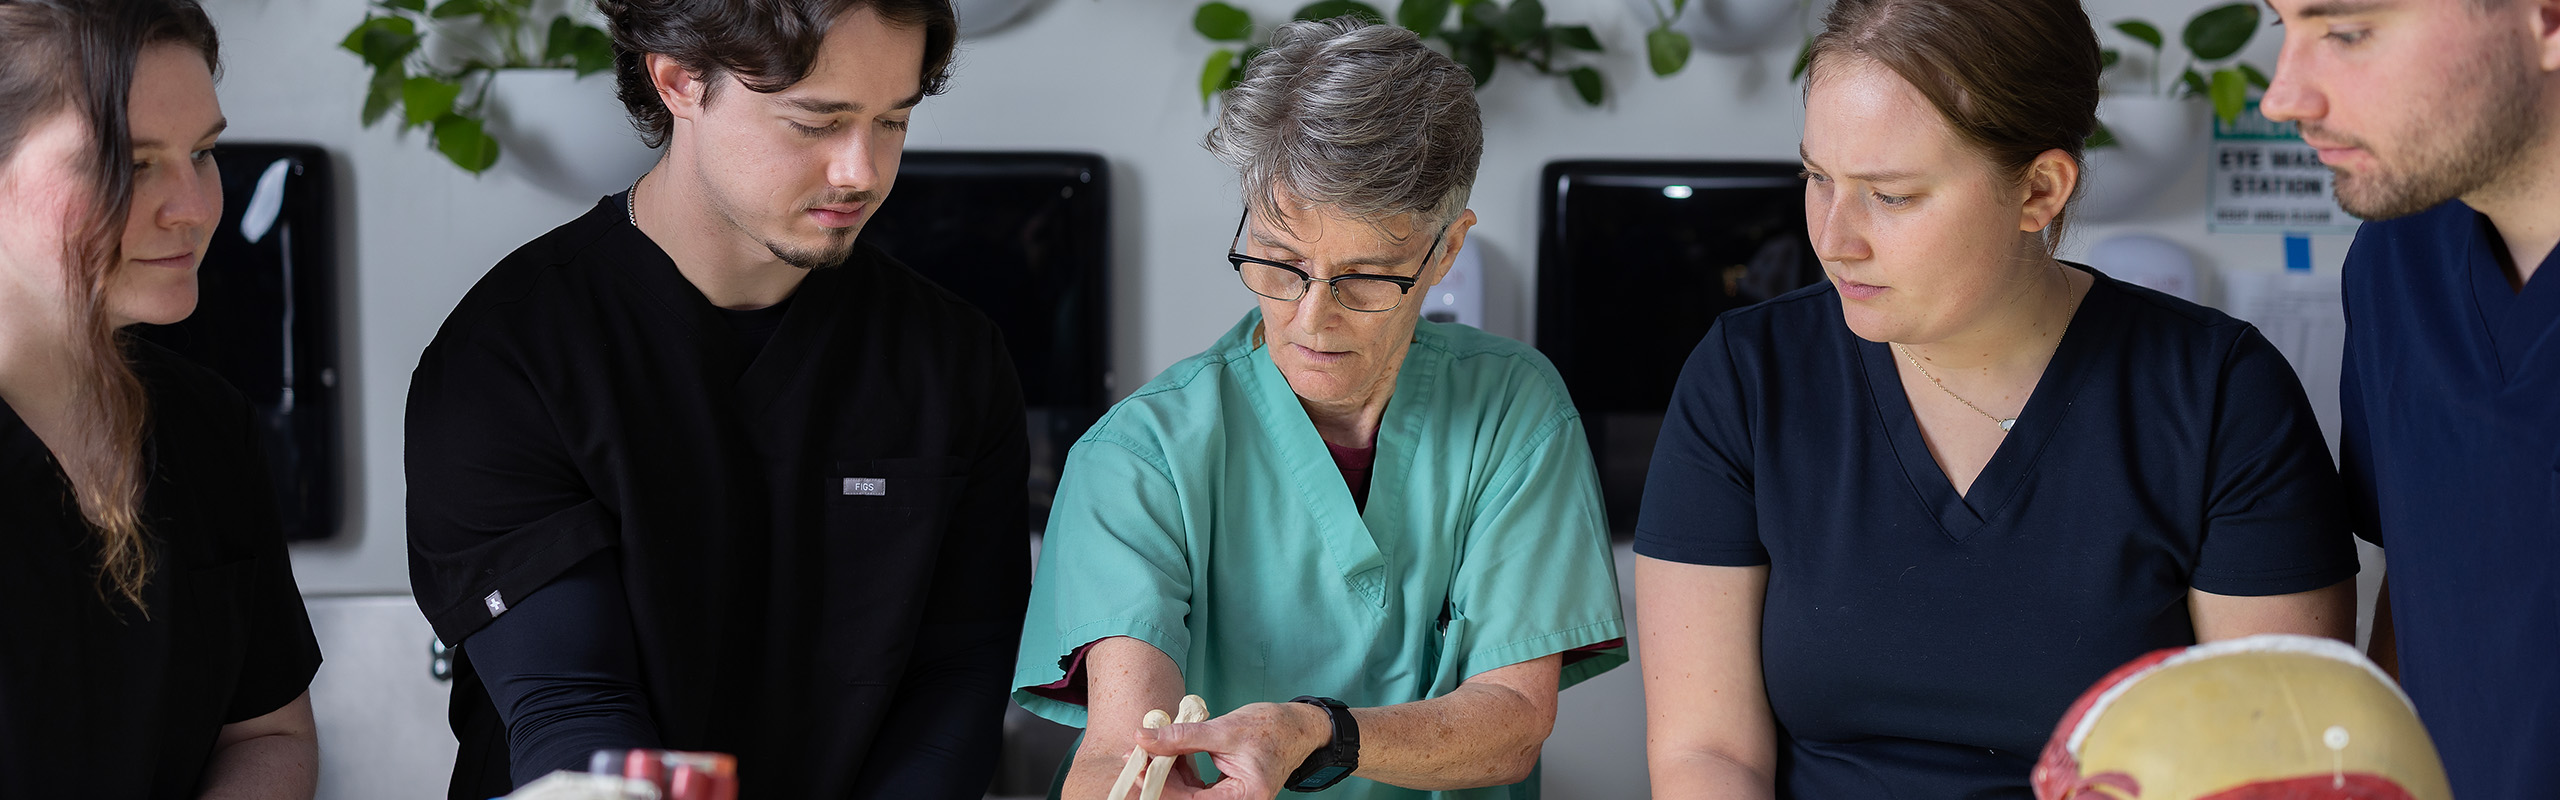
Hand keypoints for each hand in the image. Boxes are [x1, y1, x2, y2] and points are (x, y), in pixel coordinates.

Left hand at [1132, 701, 1331, 798]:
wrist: (1297, 726)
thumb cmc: (1270, 727)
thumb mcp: (1223, 730)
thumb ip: (1182, 737)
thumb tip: (1144, 739)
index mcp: (1246, 797)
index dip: (1162, 787)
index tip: (1140, 770)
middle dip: (1162, 781)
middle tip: (1138, 759)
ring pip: (1190, 795)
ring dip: (1169, 775)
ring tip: (1151, 752)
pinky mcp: (1228, 793)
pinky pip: (1198, 789)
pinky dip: (1183, 772)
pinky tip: (1170, 755)